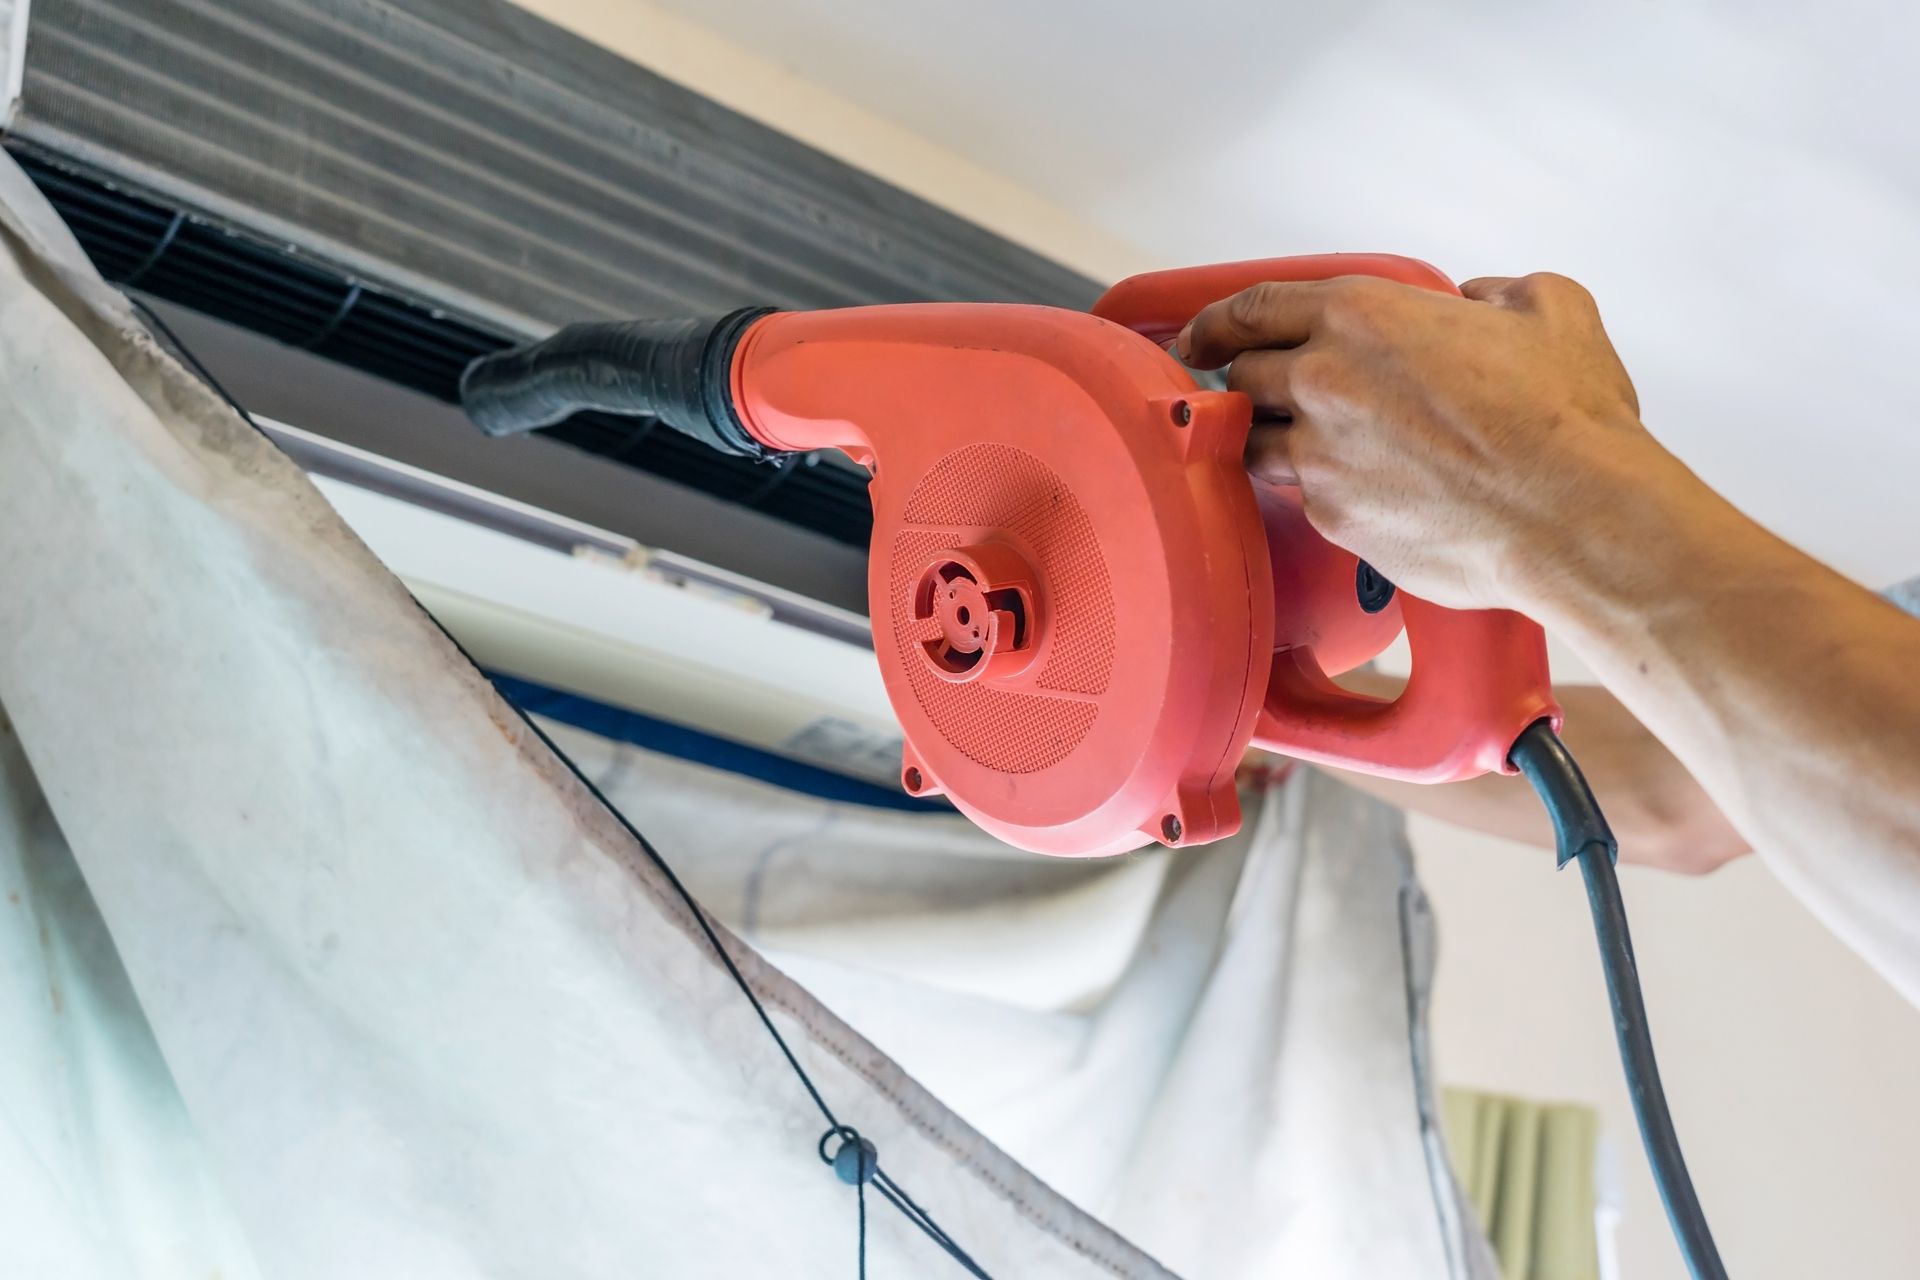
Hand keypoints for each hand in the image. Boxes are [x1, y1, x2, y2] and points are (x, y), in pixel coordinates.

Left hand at [1179, 272, 1670, 610]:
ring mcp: (1320, 458)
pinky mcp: (1334, 520)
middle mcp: (1322, 383)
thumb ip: (1500, 293)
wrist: (1573, 515)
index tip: (1198, 336)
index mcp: (1360, 317)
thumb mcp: (1550, 311)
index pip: (1253, 309)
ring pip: (1259, 445)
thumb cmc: (1566, 419)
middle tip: (1262, 393)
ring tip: (1314, 446)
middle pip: (1244, 378)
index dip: (1216, 322)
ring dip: (1277, 441)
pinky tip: (1366, 494)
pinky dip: (1326, 494)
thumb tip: (1481, 301)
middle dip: (1250, 383)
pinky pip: (1306, 501)